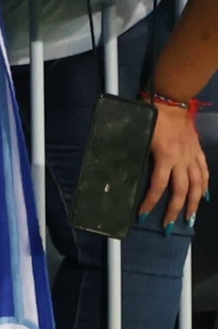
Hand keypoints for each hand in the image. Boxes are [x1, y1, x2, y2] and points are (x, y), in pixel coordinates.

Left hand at [139, 101, 208, 227]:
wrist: (170, 101)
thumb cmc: (151, 117)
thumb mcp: (139, 136)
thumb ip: (135, 155)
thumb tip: (123, 174)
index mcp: (165, 157)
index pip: (158, 186)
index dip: (150, 202)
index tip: (142, 215)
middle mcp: (182, 159)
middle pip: (181, 190)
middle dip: (174, 210)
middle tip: (168, 227)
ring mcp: (192, 155)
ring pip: (197, 184)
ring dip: (194, 203)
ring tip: (190, 218)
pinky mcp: (198, 150)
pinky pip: (204, 171)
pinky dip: (205, 185)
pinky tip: (204, 196)